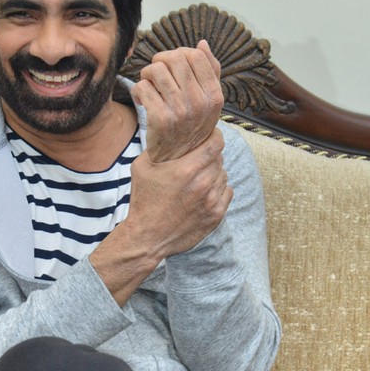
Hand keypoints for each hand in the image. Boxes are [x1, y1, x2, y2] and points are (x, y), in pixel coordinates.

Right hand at [127, 127, 232, 256]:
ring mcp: (212, 200)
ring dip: (214, 173)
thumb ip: (157, 147)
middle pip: (219, 159)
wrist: (148, 237)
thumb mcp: (142, 167)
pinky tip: (205, 192)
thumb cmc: (143, 201)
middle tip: (200, 158)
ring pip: (223, 175)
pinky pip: (227, 192)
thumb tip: (168, 133)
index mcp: (186, 169)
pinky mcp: (217, 214)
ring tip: (199, 178)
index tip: (211, 135)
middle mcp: (203, 183)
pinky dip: (219, 189)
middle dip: (211, 155)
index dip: (215, 136)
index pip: (215, 144)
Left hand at [131, 40, 222, 162]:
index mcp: (214, 95)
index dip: (180, 54)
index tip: (173, 64)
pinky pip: (142, 87)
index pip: (196, 56)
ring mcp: (180, 111)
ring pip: (156, 70)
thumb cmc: (192, 123)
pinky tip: (143, 99)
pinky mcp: (160, 118)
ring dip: (148, 74)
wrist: (177, 157)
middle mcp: (199, 102)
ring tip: (150, 86)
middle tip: (157, 73)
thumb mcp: (208, 101)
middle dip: (161, 61)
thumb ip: (210, 72)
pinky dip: (139, 90)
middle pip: (175, 59)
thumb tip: (202, 44)